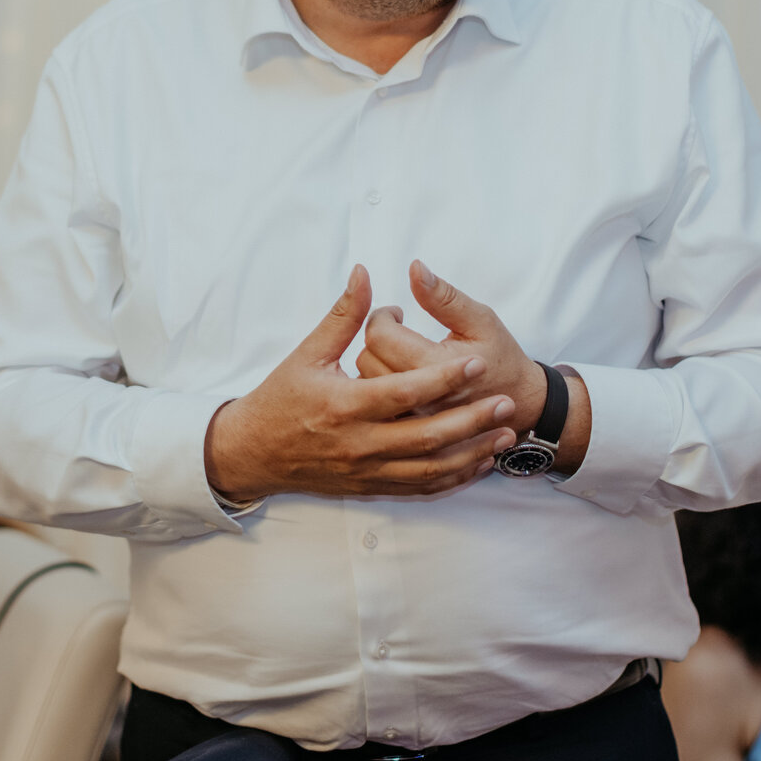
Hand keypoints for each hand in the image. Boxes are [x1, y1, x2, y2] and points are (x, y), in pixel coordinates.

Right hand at [204, 265, 520, 500]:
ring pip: (430, 468)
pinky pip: (420, 488)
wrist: (253, 453)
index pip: (404, 392)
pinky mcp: (371, 487)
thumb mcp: (307, 353)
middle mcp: (358, 443)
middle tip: (507, 403)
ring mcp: (366, 470)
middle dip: (472, 420)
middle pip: (427, 435)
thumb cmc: (280, 398)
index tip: (475, 363)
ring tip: (504, 433)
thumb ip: (343, 316)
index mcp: (344, 406)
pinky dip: (453, 478)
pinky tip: (478, 462)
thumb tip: (364, 273)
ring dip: (472, 452)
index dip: (443, 379)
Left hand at [355, 261, 543, 416]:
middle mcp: (419, 397)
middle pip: (366, 359)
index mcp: (435, 367)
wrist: (518, 404)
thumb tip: (414, 268)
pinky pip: (377, 406)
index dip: (383, 315)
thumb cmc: (501, 357)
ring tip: (398, 352)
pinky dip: (379, 388)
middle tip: (396, 328)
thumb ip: (444, 296)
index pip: (380, 335)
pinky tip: (396, 377)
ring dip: (374, 361)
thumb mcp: (480, 320)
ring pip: (367, 384)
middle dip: (376, 337)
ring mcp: (413, 417)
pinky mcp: (410, 430)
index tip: (397, 312)